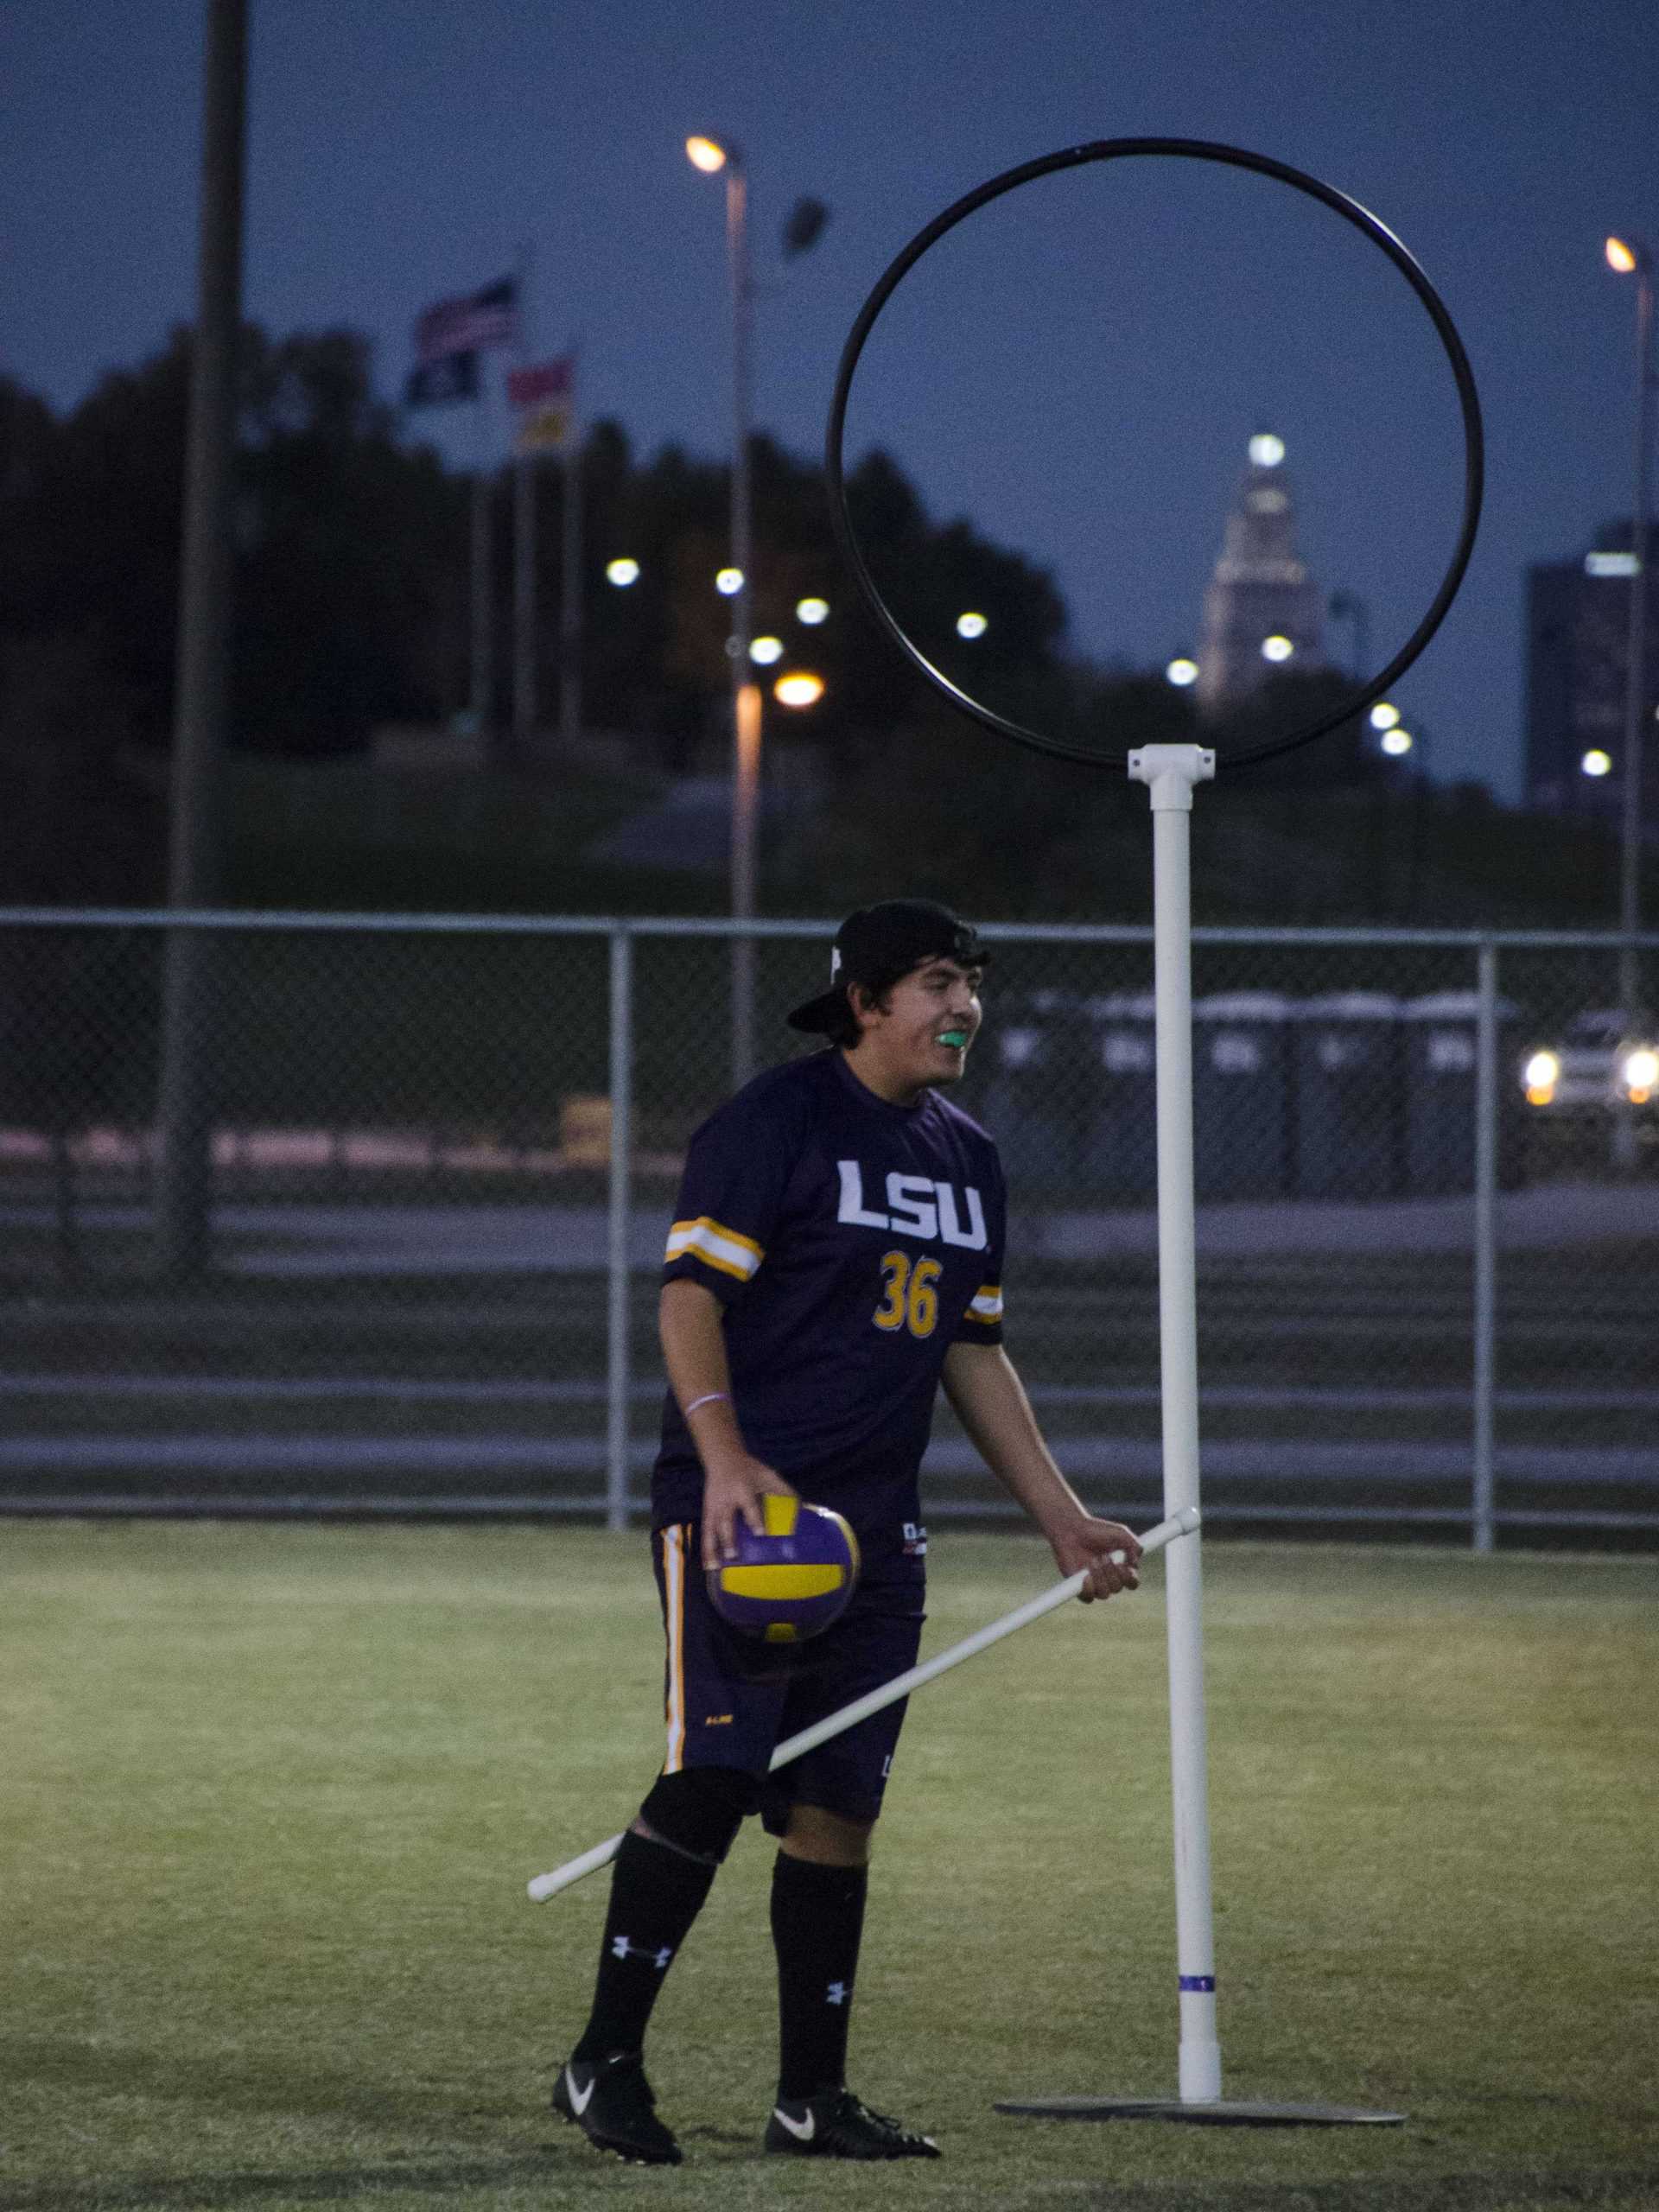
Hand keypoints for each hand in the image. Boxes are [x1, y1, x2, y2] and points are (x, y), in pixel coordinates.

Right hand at [700, 1454, 797, 1569]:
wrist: (722, 1458)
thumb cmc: (750, 1470)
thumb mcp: (768, 1474)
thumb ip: (784, 1491)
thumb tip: (802, 1510)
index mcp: (743, 1489)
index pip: (749, 1505)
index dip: (754, 1519)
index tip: (760, 1533)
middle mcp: (726, 1499)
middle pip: (725, 1520)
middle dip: (728, 1538)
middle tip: (732, 1556)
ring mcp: (714, 1507)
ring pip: (711, 1529)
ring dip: (712, 1548)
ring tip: (714, 1567)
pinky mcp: (707, 1513)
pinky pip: (705, 1532)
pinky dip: (705, 1549)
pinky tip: (707, 1565)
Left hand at [1048, 1516, 1141, 1603]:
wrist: (1072, 1529)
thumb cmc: (1096, 1530)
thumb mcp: (1120, 1533)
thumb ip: (1134, 1546)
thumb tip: (1135, 1564)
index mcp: (1121, 1569)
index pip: (1132, 1583)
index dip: (1129, 1578)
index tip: (1122, 1565)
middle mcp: (1109, 1579)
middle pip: (1117, 1588)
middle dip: (1111, 1573)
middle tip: (1103, 1557)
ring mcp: (1094, 1584)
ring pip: (1104, 1594)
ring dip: (1100, 1578)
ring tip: (1093, 1561)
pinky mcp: (1079, 1586)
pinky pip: (1088, 1598)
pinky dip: (1088, 1589)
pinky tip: (1085, 1575)